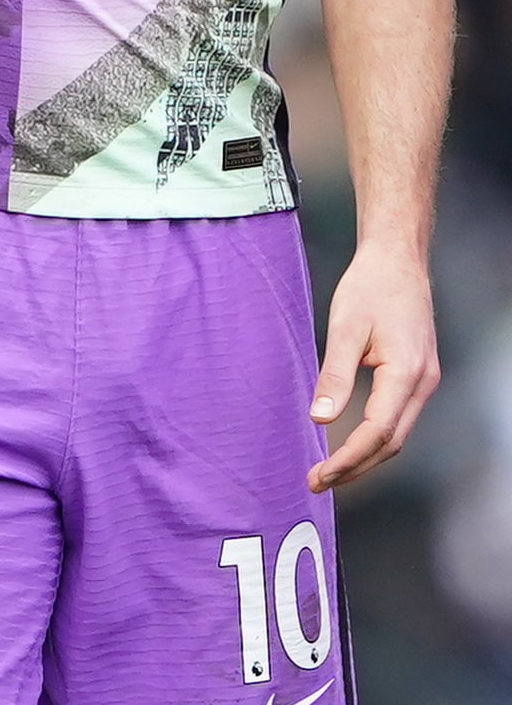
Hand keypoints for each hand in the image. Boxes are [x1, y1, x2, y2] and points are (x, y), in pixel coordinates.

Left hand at [307, 239, 440, 491]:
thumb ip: (334, 375)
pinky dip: (374, 437)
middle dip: (355, 467)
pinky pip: (398, 418)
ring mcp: (424, 381)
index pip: (377, 432)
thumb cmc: (370, 286)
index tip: (320, 475)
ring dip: (365, 456)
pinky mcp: (417, 376)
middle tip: (317, 482)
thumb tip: (320, 419)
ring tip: (330, 470)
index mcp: (406, 373)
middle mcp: (422, 384)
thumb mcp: (346, 327)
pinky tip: (350, 442)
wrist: (397, 260)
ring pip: (397, 435)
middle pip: (391, 443)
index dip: (348, 459)